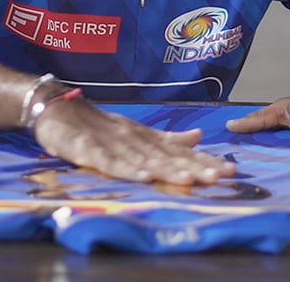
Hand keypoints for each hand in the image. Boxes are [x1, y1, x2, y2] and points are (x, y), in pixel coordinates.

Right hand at [32, 98, 235, 184]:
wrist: (59, 110)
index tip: (229, 170)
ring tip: (188, 179)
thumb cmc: (99, 127)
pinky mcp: (88, 150)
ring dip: (166, 169)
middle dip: (193, 167)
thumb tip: (199, 137)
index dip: (204, 161)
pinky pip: (108, 162)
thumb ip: (167, 139)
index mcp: (147, 139)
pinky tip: (142, 177)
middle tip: (217, 177)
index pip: (179, 152)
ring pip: (142, 159)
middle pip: (167, 157)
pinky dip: (126, 170)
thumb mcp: (137, 133)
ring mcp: (112, 145)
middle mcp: (135, 140)